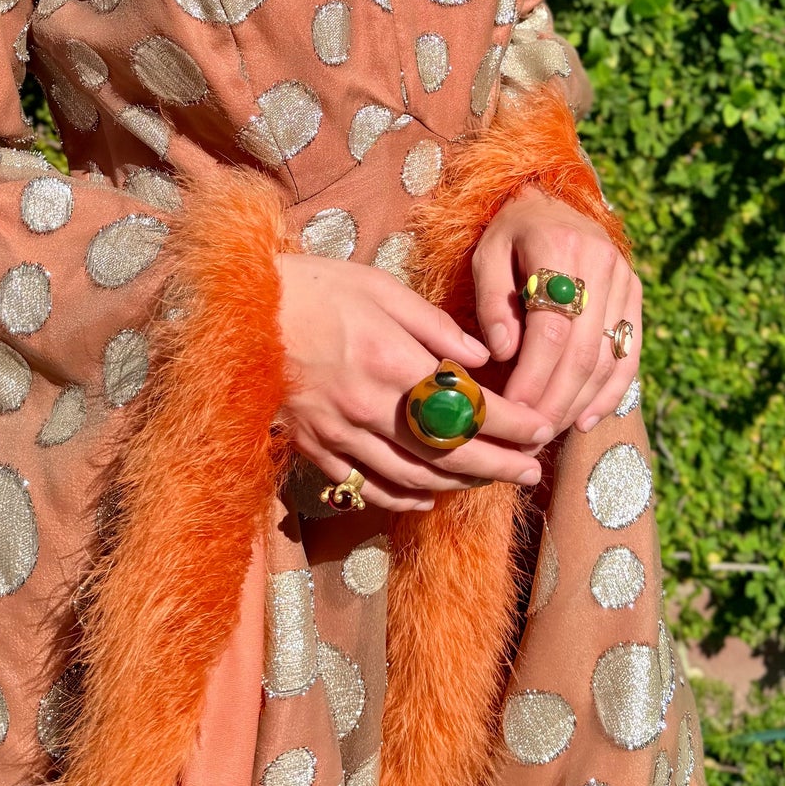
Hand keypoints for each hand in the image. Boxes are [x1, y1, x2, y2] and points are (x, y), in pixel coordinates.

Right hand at [276, 254, 553, 511]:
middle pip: (448, 453)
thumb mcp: (381, 288)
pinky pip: (367, 487)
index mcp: (391, 361)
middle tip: (532, 474)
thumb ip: (435, 327)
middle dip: (498, 466)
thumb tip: (483, 358)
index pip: (468, 406)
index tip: (542, 430)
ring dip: (459, 484)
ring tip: (491, 481)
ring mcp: (340, 433)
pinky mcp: (316, 447)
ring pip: (413, 477)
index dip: (512, 423)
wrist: (241, 311)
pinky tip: (428, 493)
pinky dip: (404, 496)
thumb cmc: (317, 288)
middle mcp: (370, 407)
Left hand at [473, 188, 641, 435]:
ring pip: (608, 358)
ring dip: (579, 403)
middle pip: (583, 352)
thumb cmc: (510, 232)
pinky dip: (610, 392)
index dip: (533, 377)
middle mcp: (602, 264)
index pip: (550, 330)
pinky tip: (585, 420)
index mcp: (560, 250)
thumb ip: (492, 301)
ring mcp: (624, 280)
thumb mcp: (487, 254)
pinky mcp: (635, 294)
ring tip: (550, 432)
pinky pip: (628, 354)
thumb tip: (504, 353)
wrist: (553, 199)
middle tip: (530, 435)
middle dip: (555, 401)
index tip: (512, 411)